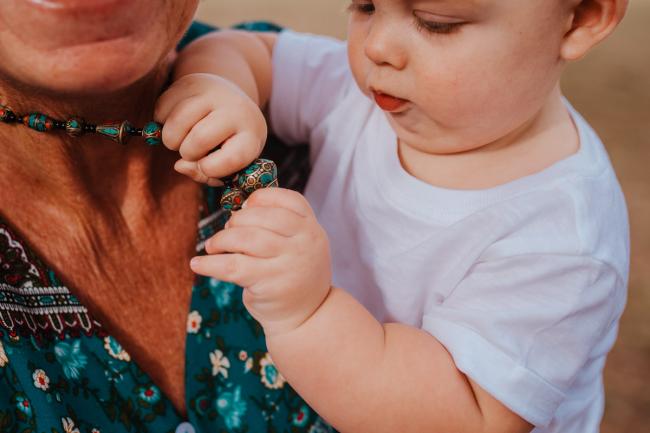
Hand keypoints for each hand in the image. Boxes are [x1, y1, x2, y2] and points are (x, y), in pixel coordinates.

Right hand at [155, 72, 266, 184]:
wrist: (230, 101)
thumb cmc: (228, 142)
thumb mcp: (228, 163)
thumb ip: (207, 174)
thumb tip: (180, 166)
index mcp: (251, 135)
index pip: (232, 158)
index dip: (210, 169)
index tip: (204, 167)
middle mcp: (237, 110)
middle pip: (200, 139)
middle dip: (187, 153)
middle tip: (190, 152)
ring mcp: (213, 92)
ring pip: (177, 121)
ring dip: (171, 139)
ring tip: (179, 139)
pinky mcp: (191, 82)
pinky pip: (163, 107)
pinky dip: (161, 121)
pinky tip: (174, 122)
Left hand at [190, 188, 331, 335]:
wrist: (306, 316)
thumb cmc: (294, 273)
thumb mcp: (298, 245)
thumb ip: (280, 224)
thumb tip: (240, 209)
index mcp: (312, 228)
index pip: (288, 199)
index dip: (260, 199)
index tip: (245, 208)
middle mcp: (305, 242)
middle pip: (262, 216)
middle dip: (236, 221)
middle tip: (226, 231)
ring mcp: (290, 263)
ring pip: (245, 238)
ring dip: (221, 240)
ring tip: (212, 247)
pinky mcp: (270, 284)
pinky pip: (233, 267)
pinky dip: (210, 264)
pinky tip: (197, 264)